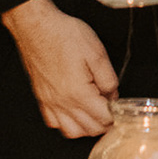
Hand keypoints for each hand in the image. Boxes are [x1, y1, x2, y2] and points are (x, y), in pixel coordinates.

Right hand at [2, 0, 119, 137]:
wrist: (36, 26)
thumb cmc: (64, 35)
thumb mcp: (96, 53)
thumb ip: (108, 79)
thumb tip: (113, 96)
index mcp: (79, 94)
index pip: (103, 119)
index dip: (116, 115)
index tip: (121, 108)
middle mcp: (62, 103)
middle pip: (89, 129)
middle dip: (104, 123)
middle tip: (112, 110)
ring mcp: (50, 102)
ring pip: (71, 131)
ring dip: (86, 128)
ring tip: (94, 113)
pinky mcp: (41, 98)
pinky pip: (54, 123)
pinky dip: (66, 123)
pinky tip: (74, 111)